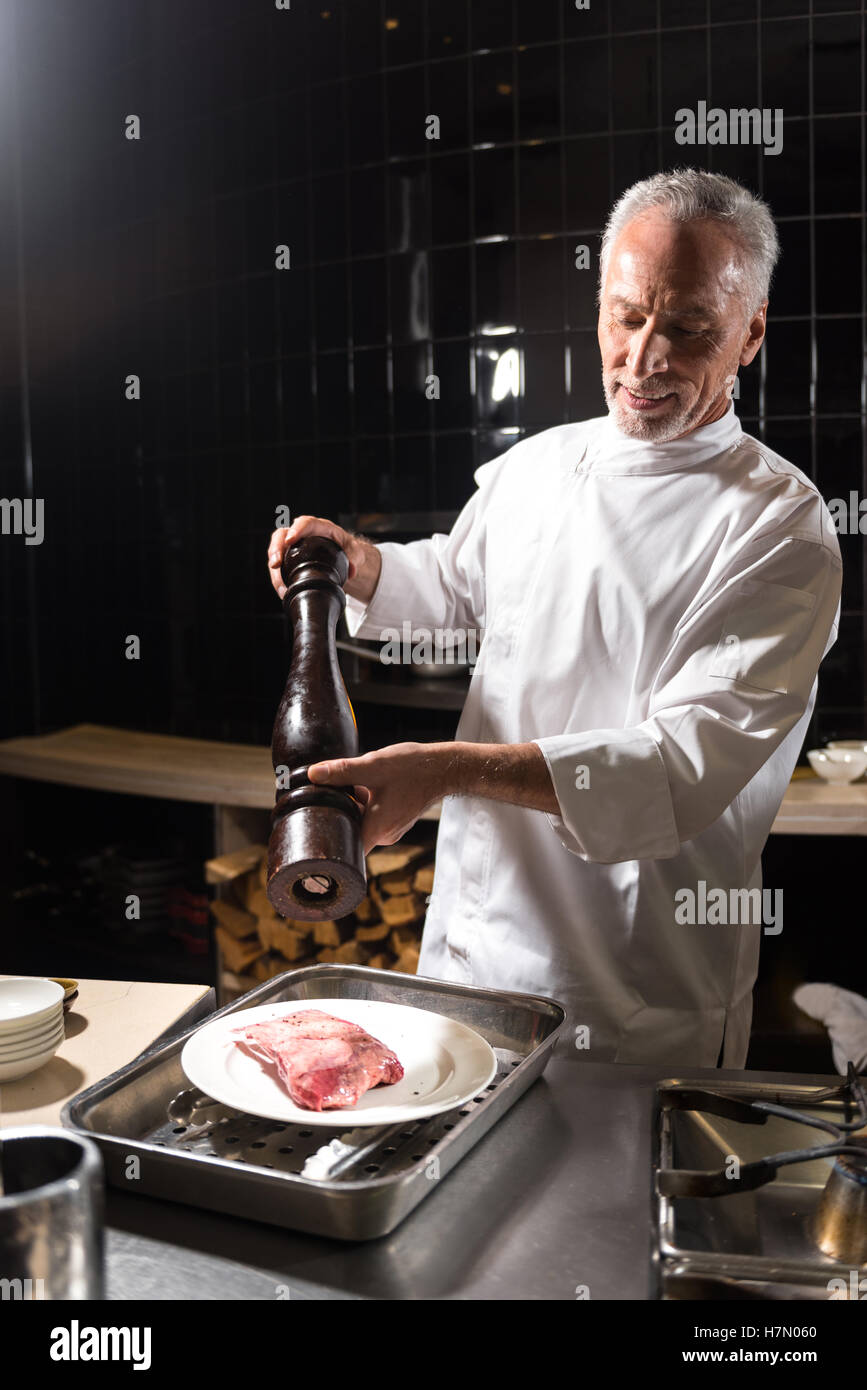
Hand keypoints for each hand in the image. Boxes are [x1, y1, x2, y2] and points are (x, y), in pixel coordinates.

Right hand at [267, 515, 380, 602]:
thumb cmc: (347, 549)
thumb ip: (355, 558)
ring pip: (276, 551)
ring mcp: (292, 546)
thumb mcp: (355, 551)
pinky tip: (283, 590)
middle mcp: (301, 534)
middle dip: (276, 548)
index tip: (290, 540)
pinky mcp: (288, 559)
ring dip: (274, 567)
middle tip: (275, 563)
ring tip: (280, 584)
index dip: (296, 530)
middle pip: (282, 535)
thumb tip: (352, 570)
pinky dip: (278, 579)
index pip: (305, 523)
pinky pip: (278, 566)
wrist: (343, 557)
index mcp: (318, 527)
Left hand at [308, 743, 449, 853]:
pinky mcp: (397, 820)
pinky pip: (374, 815)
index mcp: (377, 830)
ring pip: (362, 820)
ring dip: (355, 804)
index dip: (329, 842)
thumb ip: (341, 771)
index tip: (318, 829)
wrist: (444, 768)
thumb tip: (313, 773)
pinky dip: (367, 802)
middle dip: (341, 811)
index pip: (345, 850)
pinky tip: (372, 784)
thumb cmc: (413, 769)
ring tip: (359, 783)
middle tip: (337, 791)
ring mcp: (393, 829)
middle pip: (351, 830)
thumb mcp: (372, 767)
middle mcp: (385, 835)